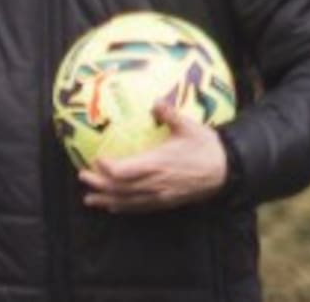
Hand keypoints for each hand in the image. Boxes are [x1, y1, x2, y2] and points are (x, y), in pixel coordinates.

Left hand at [78, 102, 227, 213]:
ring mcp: (160, 196)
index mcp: (158, 163)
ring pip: (128, 202)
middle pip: (120, 189)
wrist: (226, 170)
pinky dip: (124, 208)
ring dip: (107, 200)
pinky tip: (113, 208)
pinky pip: (140, 208)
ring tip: (89, 198)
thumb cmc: (206, 146)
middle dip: (99, 184)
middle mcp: (156, 183)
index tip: (96, 159)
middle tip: (82, 176)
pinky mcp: (166, 202)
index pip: (125, 171)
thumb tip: (155, 101)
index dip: (108, 168)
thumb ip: (169, 113)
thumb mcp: (188, 126)